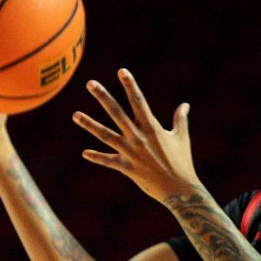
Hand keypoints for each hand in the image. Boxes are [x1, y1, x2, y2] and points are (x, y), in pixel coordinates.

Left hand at [72, 69, 198, 203]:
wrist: (179, 189)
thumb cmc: (182, 162)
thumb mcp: (182, 138)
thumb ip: (180, 120)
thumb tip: (185, 105)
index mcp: (152, 127)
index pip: (138, 101)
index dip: (130, 85)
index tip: (121, 71)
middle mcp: (138, 137)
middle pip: (116, 113)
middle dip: (103, 97)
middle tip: (90, 83)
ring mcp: (131, 152)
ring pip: (105, 135)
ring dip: (89, 124)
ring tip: (75, 115)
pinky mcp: (127, 168)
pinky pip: (108, 161)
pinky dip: (96, 157)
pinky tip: (84, 153)